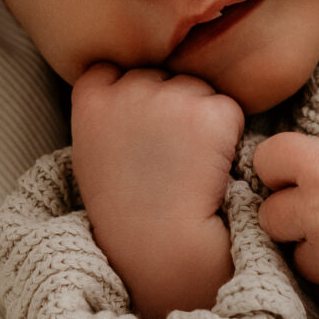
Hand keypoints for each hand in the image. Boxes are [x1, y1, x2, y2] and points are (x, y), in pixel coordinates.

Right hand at [70, 65, 245, 314]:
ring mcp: (170, 97)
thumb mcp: (90, 154)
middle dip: (168, 106)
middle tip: (164, 159)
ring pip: (197, 91)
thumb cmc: (123, 213)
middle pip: (161, 77)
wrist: (158, 247)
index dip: (127, 97)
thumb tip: (129, 84)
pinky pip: (228, 111)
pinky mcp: (211, 112)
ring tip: (185, 168)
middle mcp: (128, 87)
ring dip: (200, 119)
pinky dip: (228, 137)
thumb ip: (105, 113)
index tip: (133, 134)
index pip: (113, 71)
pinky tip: (209, 171)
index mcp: (90, 98)